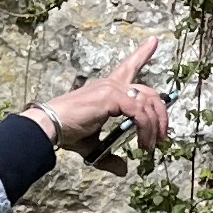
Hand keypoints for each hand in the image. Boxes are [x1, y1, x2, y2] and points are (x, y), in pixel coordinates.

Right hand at [42, 38, 170, 160]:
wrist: (50, 127)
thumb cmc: (67, 132)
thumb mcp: (93, 146)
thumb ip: (110, 156)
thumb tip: (123, 170)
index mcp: (107, 90)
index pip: (128, 67)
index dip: (142, 54)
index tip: (154, 41)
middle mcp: (111, 84)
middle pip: (149, 91)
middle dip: (161, 114)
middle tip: (163, 137)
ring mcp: (112, 88)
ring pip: (148, 104)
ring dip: (155, 127)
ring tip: (151, 146)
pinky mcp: (112, 96)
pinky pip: (140, 112)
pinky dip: (146, 129)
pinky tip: (143, 143)